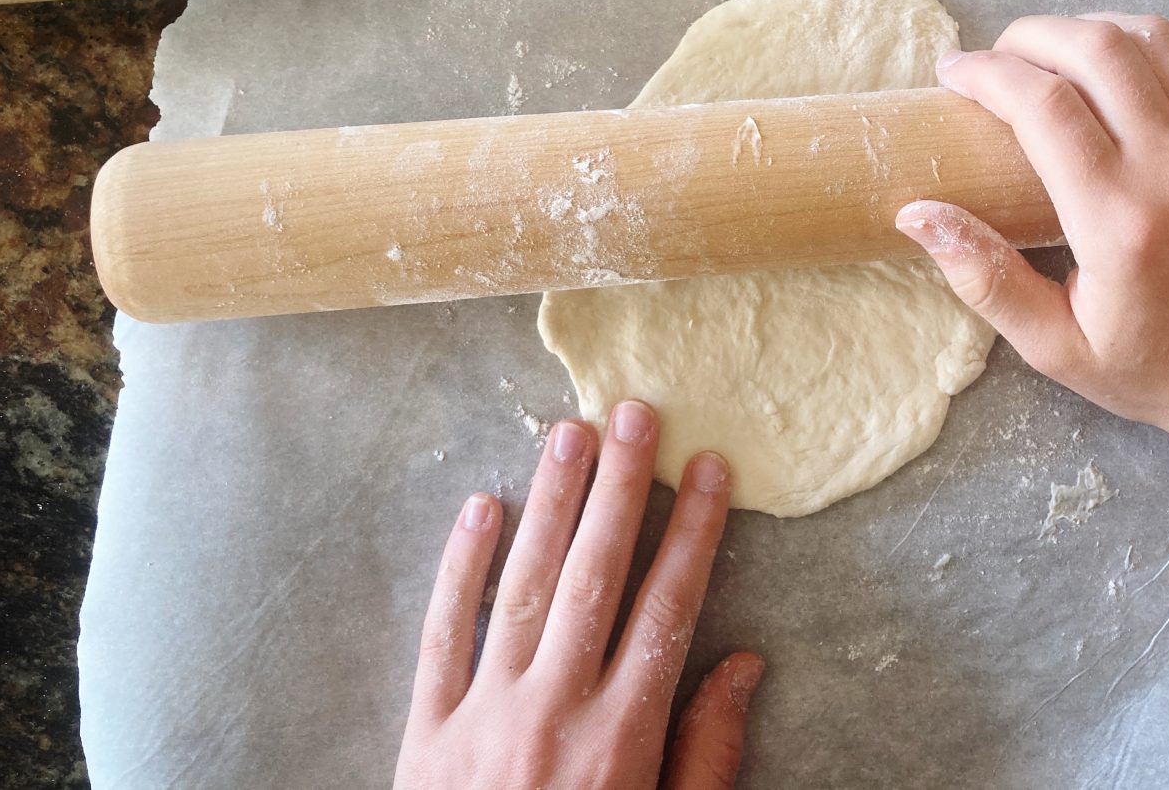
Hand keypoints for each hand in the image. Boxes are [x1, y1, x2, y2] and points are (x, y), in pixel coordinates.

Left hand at [395, 400, 762, 789]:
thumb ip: (707, 754)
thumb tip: (744, 663)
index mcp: (623, 739)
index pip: (667, 610)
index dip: (691, 533)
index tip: (707, 469)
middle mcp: (554, 711)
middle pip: (594, 578)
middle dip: (620, 490)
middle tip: (635, 413)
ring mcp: (483, 716)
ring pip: (521, 588)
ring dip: (550, 505)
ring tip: (569, 434)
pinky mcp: (424, 733)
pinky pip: (441, 637)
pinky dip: (458, 569)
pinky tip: (480, 507)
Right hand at [896, 14, 1168, 464]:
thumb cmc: (1157, 368)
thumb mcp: (1054, 345)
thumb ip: (984, 278)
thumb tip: (915, 213)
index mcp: (1118, 222)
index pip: (1041, 105)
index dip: (985, 73)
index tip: (955, 74)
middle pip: (1097, 48)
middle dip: (1032, 37)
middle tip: (1003, 58)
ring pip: (1157, 38)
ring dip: (1096, 31)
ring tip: (1062, 57)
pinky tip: (1142, 63)